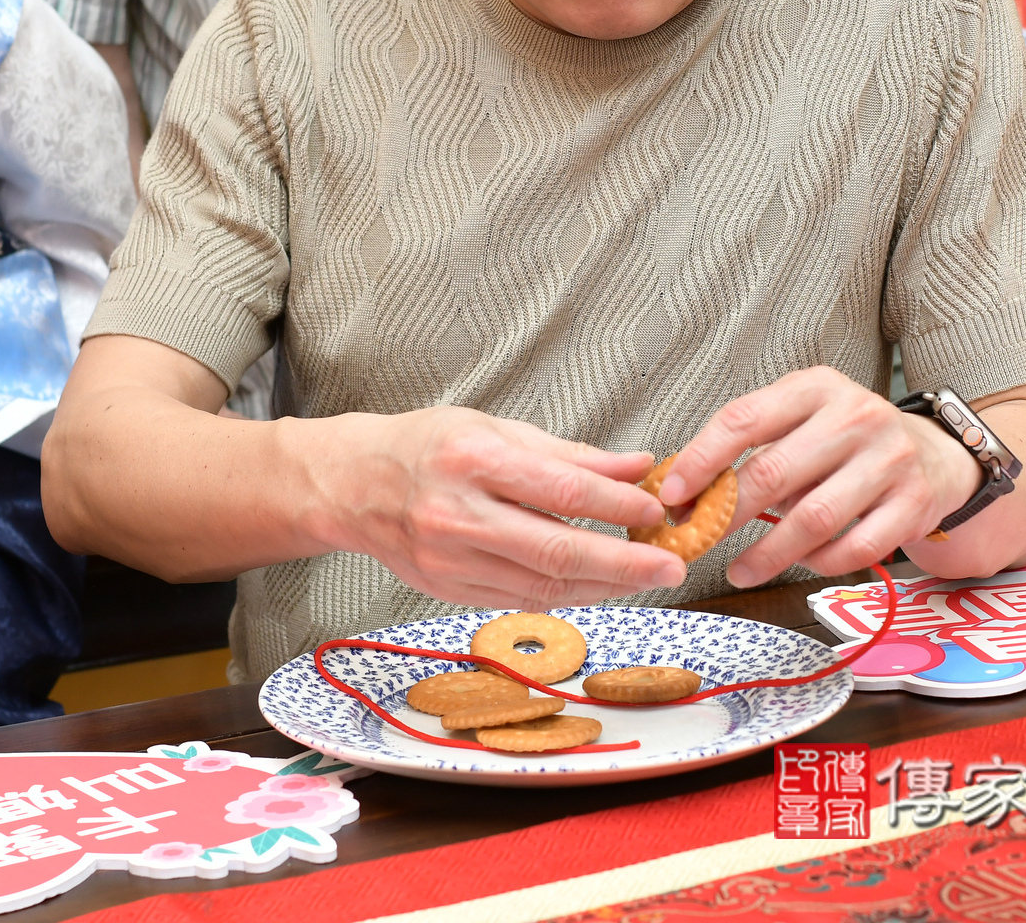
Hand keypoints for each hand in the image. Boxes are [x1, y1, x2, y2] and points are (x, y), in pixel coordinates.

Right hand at [307, 406, 686, 610]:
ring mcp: (450, 559)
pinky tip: (597, 585)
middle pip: (556, 549)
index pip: (560, 489)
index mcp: (472, 458)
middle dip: (623, 562)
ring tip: (646, 577)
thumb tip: (637, 467)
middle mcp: (457, 513)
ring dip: (603, 585)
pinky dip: (566, 595)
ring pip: (543, 584)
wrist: (353, 485)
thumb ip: (567, 453)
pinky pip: (521, 599)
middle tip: (671, 564)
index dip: (616, 506)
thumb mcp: (494, 427)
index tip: (656, 510)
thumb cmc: (426, 445)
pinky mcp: (447, 589)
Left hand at [656, 367, 977, 585]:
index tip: (671, 494)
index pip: (744, 419)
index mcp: (816, 388)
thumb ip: (753, 444)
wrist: (935, 453)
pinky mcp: (914, 504)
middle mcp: (856, 417)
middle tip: (697, 540)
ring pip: (814, 519)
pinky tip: (800, 563)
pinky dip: (820, 563)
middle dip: (725, 514)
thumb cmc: (847, 439)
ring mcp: (890, 460)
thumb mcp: (804, 417)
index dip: (701, 459)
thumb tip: (687, 493)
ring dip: (768, 553)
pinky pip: (855, 548)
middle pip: (774, 473)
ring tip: (739, 569)